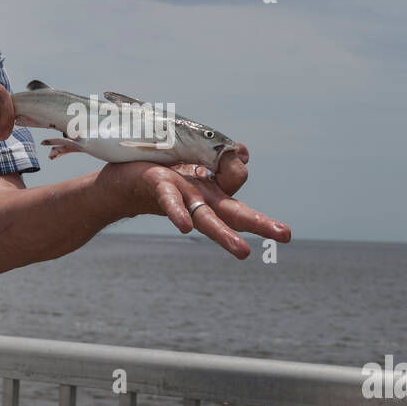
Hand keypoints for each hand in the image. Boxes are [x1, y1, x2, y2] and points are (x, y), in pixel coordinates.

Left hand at [103, 144, 291, 258]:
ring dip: (226, 236)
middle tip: (285, 236)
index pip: (237, 178)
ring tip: (244, 252)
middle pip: (236, 213)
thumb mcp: (195, 157)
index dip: (237, 163)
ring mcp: (183, 197)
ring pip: (208, 218)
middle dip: (262, 224)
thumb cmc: (161, 171)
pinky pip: (172, 202)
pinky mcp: (159, 190)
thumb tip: (244, 153)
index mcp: (212, 190)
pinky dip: (179, 213)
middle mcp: (201, 198)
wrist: (121, 181)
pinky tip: (185, 228)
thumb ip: (221, 157)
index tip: (237, 153)